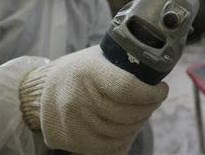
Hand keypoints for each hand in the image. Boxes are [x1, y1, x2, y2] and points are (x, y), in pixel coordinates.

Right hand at [19, 45, 167, 154]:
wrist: (43, 87)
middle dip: (148, 108)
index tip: (162, 90)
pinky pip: (104, 149)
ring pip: (119, 134)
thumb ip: (125, 67)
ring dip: (136, 125)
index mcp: (88, 71)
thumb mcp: (100, 58)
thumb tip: (156, 78)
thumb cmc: (81, 70)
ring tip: (138, 113)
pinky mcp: (65, 138)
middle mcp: (76, 97)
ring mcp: (70, 121)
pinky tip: (125, 128)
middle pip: (127, 114)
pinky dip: (120, 141)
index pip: (128, 89)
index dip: (151, 93)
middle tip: (153, 101)